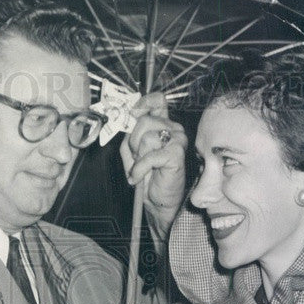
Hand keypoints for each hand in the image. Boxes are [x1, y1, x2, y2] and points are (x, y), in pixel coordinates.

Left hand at [120, 93, 186, 239]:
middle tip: (136, 158)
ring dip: (137, 157)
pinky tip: (140, 178)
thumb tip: (125, 120)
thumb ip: (128, 135)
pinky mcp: (176, 153)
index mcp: (164, 125)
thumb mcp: (132, 152)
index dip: (144, 102)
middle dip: (133, 141)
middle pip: (145, 120)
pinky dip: (140, 169)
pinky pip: (149, 155)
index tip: (133, 113)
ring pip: (146, 137)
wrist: (158, 202)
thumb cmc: (147, 177)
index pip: (158, 100)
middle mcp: (174, 129)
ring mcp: (178, 140)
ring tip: (141, 169)